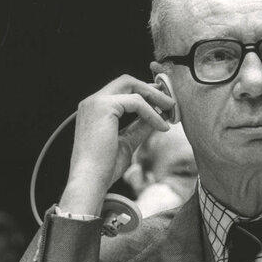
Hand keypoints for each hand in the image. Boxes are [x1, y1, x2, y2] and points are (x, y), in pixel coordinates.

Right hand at [59, 75, 175, 214]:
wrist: (90, 181)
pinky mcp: (103, 107)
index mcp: (94, 109)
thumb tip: (157, 117)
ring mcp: (96, 102)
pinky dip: (152, 112)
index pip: (121, 90)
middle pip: (126, 81)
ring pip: (132, 86)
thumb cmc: (104, 167)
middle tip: (170, 102)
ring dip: (155, 96)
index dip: (143, 93)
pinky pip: (136, 102)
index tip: (162, 102)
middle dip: (150, 89)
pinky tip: (162, 126)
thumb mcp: (127, 142)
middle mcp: (92, 102)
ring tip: (171, 109)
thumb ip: (139, 127)